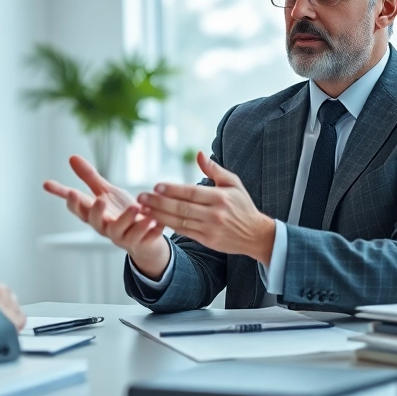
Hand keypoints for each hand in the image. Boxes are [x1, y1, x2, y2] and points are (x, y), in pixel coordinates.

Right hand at [42, 155, 170, 276]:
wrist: (143, 237)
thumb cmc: (121, 212)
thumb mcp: (105, 192)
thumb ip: (89, 177)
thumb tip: (72, 157)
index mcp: (95, 214)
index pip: (78, 209)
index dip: (72, 202)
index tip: (70, 192)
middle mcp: (104, 227)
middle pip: (95, 221)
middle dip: (96, 212)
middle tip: (100, 200)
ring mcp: (121, 236)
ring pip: (119, 231)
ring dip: (126, 219)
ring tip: (135, 206)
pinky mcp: (138, 242)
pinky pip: (143, 238)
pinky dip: (149, 229)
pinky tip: (155, 220)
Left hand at [136, 151, 275, 264]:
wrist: (255, 234)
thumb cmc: (242, 205)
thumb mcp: (233, 183)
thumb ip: (214, 169)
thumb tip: (198, 154)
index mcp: (220, 197)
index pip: (191, 192)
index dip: (172, 190)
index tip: (156, 186)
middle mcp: (214, 213)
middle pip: (182, 207)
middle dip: (159, 203)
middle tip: (141, 198)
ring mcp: (210, 228)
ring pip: (180, 221)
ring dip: (159, 215)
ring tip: (142, 210)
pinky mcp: (207, 240)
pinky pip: (184, 232)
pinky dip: (169, 226)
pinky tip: (155, 220)